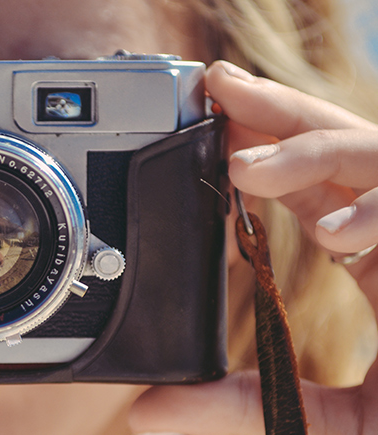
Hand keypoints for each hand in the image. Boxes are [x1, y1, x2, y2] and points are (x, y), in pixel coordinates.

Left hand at [129, 61, 377, 433]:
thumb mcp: (327, 420)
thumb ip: (241, 406)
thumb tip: (146, 410)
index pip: (318, 183)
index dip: (266, 147)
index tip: (209, 124)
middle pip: (344, 146)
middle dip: (279, 112)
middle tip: (214, 88)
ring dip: (312, 153)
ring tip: (244, 169)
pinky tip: (332, 232)